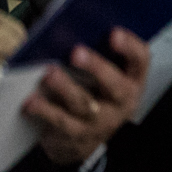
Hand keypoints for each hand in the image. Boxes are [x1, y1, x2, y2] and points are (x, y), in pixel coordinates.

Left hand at [25, 28, 149, 165]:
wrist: (86, 141)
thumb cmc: (94, 95)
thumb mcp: (104, 77)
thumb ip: (98, 55)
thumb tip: (70, 30)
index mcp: (133, 80)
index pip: (140, 60)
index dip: (129, 47)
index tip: (113, 33)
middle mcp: (122, 101)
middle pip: (115, 85)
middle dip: (96, 67)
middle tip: (76, 52)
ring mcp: (101, 121)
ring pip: (84, 104)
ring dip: (65, 88)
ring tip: (49, 74)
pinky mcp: (77, 136)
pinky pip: (61, 123)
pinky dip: (45, 111)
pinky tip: (31, 101)